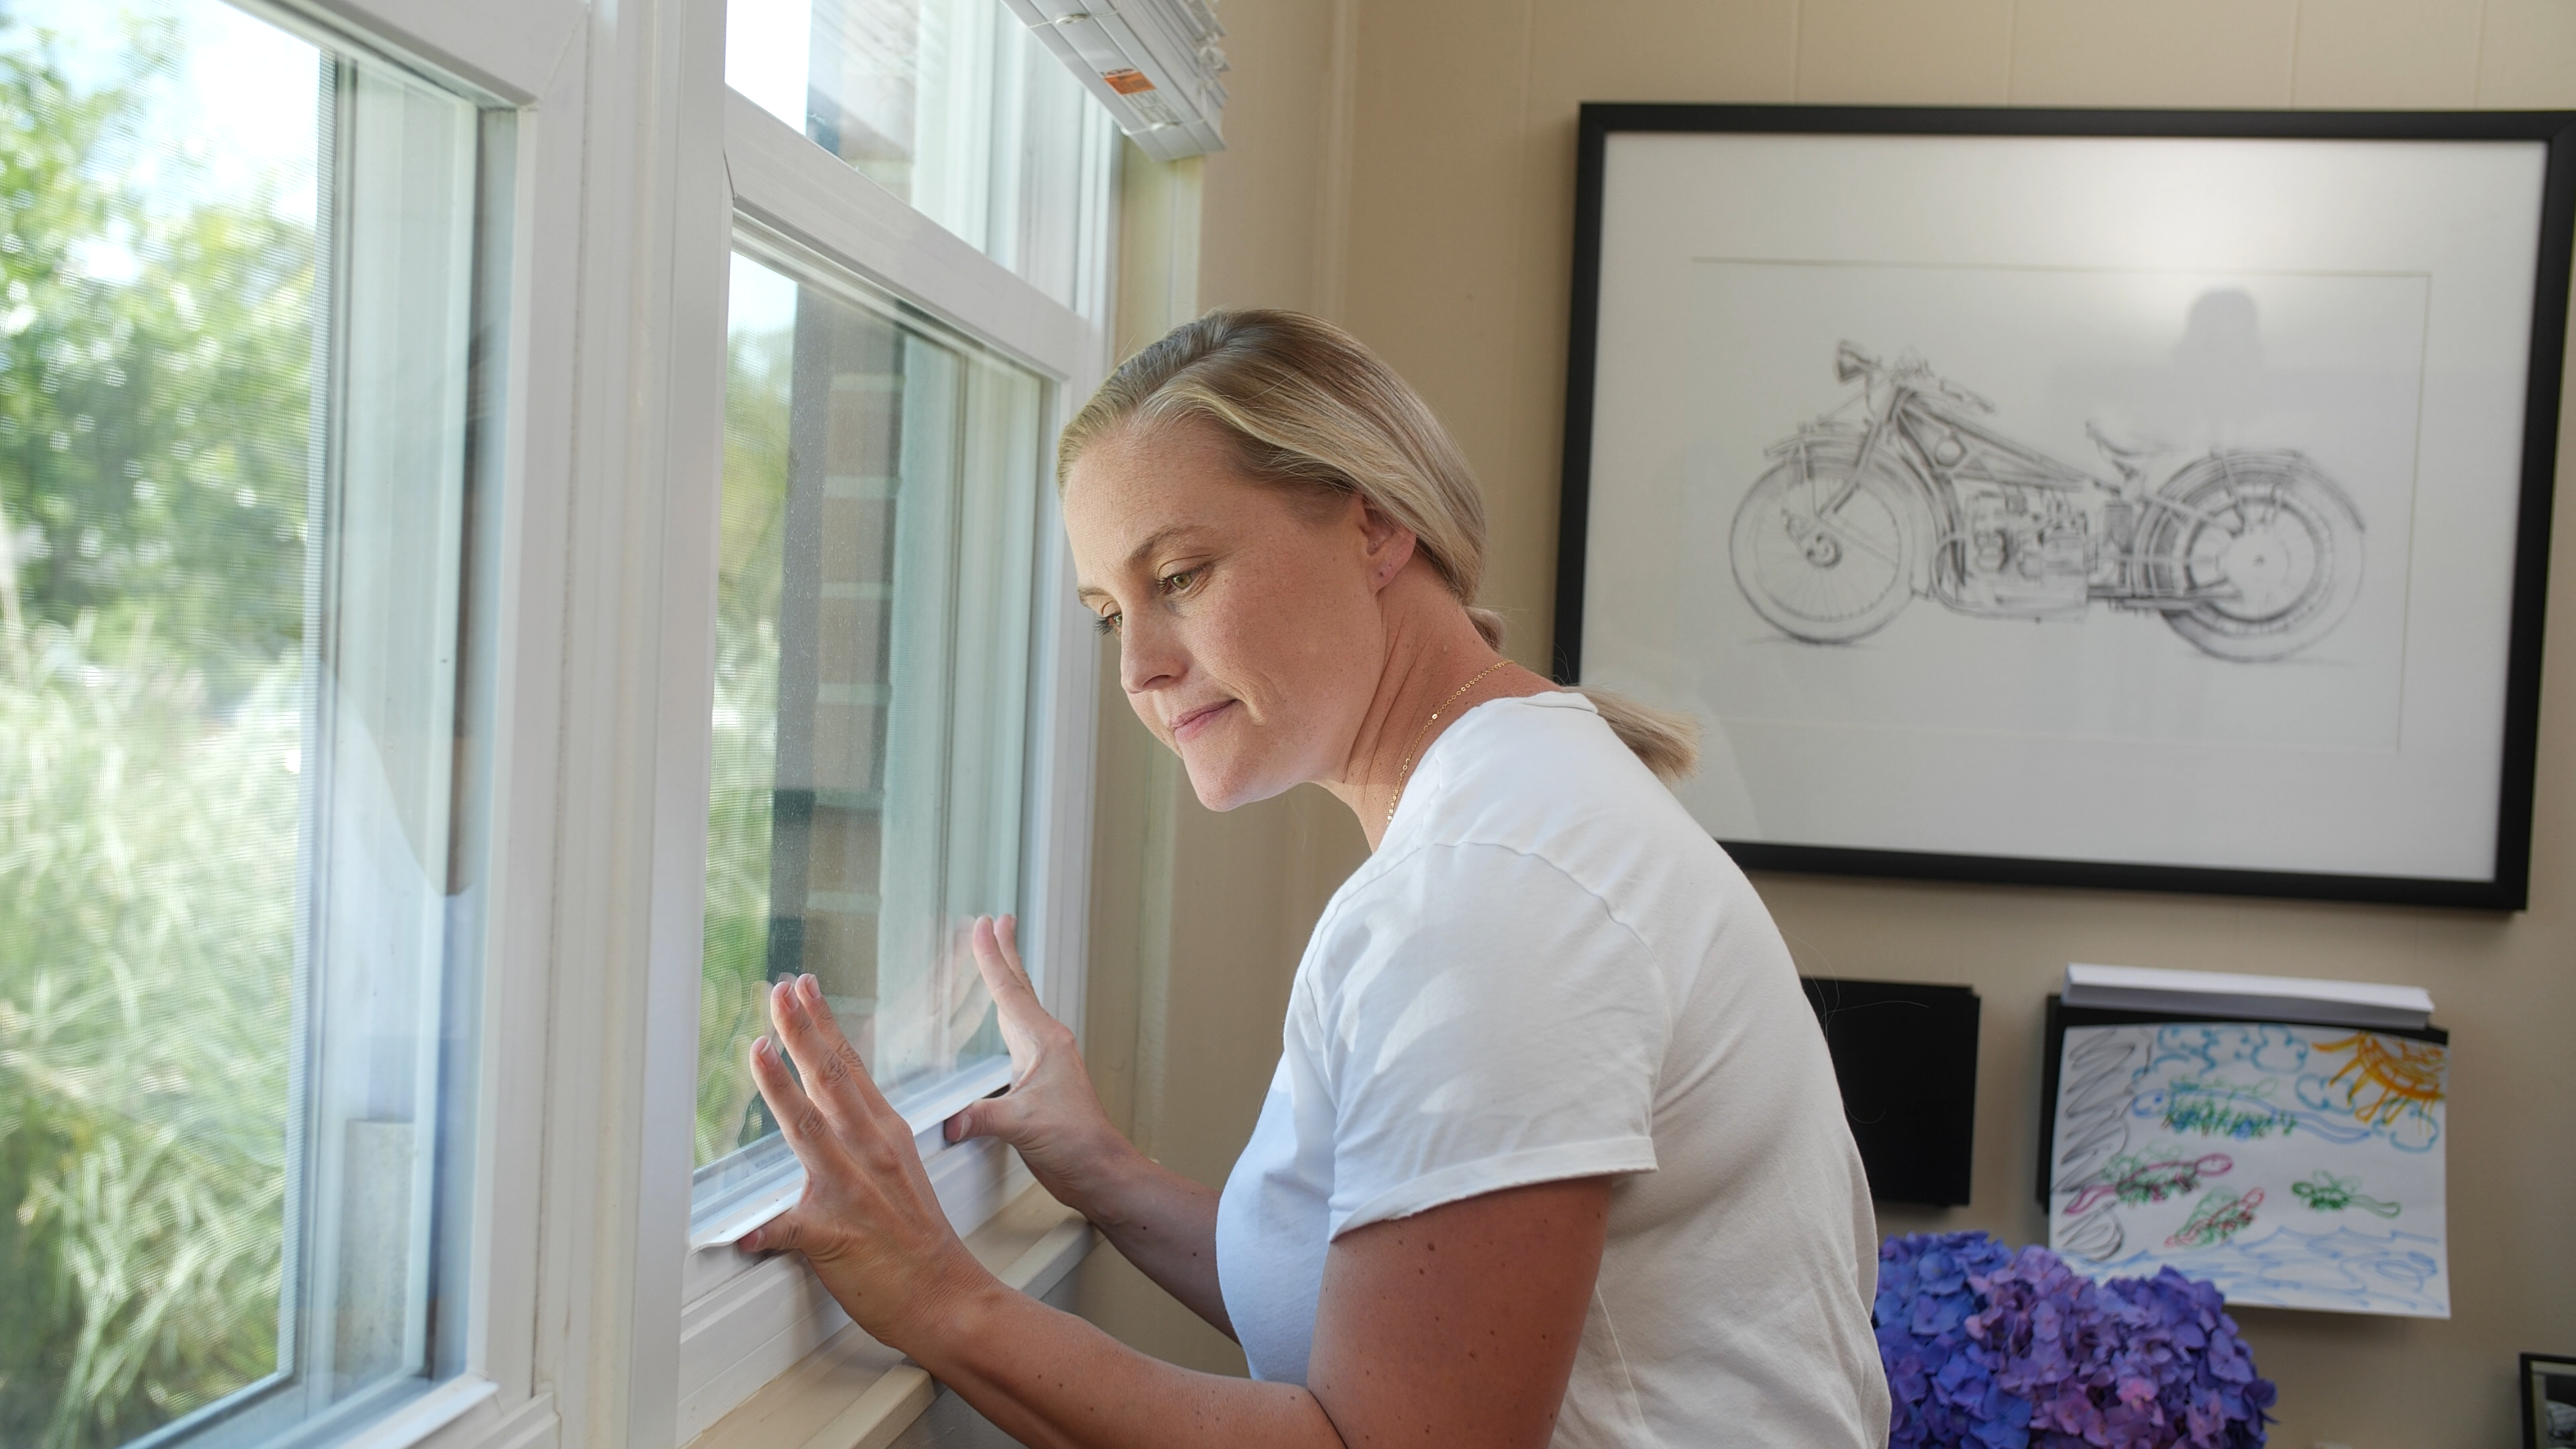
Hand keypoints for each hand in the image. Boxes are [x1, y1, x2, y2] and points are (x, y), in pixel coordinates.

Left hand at [739, 973, 992, 1347]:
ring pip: (811, 1130)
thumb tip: (832, 1111)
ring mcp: (854, 1191)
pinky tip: (741, 1231)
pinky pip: (792, 1230)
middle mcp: (871, 1152)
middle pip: (831, 1080)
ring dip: (782, 1089)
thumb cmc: (920, 1238)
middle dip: (801, 1032)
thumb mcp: (900, 1168)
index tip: (804, 988)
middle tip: (779, 992)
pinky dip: (765, 1230)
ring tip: (759, 1050)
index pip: (849, 1066)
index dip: (823, 1024)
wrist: (946, 1295)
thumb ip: (864, 1136)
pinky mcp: (836, 1237)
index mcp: (885, 1133)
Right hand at [942, 916, 1134, 1216]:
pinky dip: (1004, 1017)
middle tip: (997, 921)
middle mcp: (1046, 1045)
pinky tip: (1001, 1022)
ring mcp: (1043, 1062)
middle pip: (1019, 989)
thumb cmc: (1075, 1143)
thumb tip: (952, 1119)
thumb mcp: (1024, 1126)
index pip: (1010, 991)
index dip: (992, 958)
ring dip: (1007, 982)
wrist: (1097, 1169)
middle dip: (1005, 954)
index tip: (982, 924)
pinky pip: (1016, 1036)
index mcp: (1045, 1043)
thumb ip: (984, 1119)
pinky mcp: (1038, 1082)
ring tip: (997, 959)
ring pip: (1019, 1010)